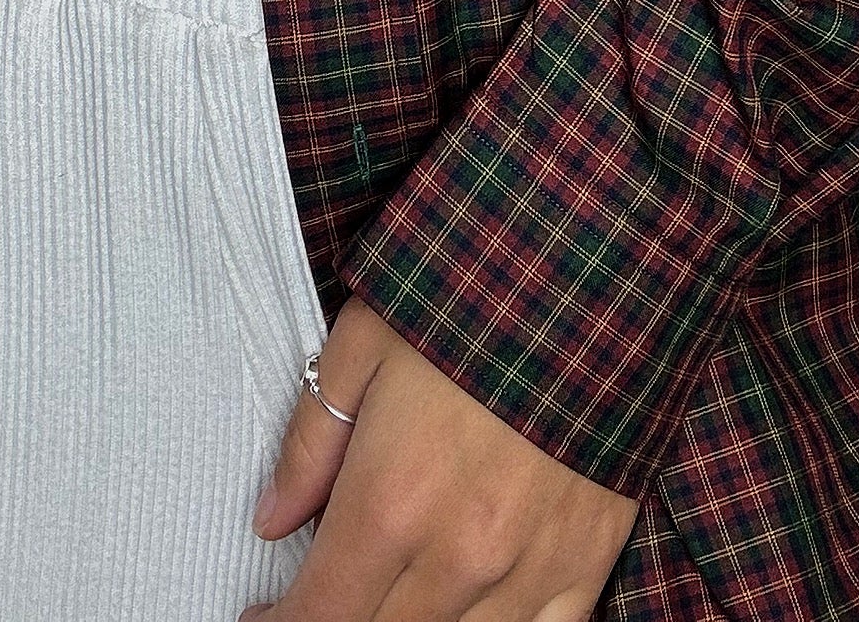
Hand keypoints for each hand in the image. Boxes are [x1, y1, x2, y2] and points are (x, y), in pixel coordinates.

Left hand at [240, 297, 638, 621]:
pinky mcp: (585, 563)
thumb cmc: (469, 294)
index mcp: (390, 503)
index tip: (264, 615)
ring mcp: (527, 571)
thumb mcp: (364, 343)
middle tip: (325, 595)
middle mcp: (457, 557)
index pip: (318, 615)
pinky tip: (473, 607)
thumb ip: (311, 442)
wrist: (595, 270)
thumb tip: (271, 519)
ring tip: (394, 592)